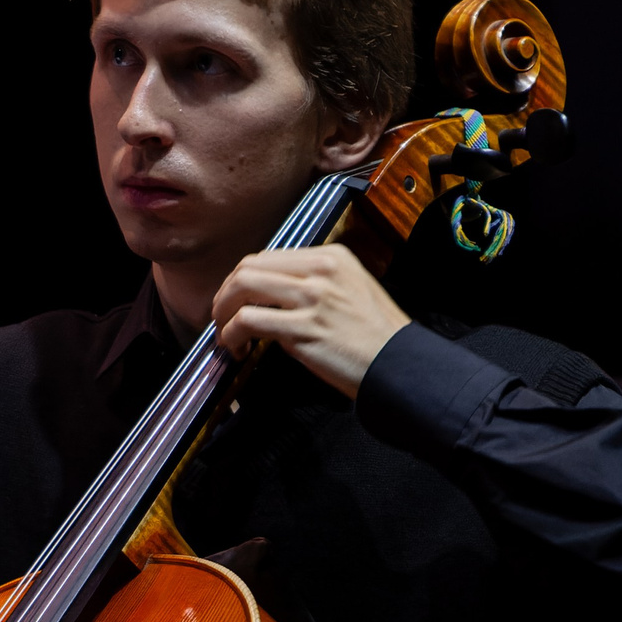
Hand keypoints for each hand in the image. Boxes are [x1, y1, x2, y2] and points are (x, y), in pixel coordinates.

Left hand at [212, 244, 411, 397]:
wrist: (399, 365)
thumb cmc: (375, 336)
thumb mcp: (351, 290)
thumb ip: (314, 284)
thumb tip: (270, 295)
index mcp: (332, 256)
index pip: (268, 257)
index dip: (241, 280)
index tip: (235, 302)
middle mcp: (321, 270)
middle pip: (249, 266)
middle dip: (225, 294)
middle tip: (221, 318)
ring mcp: (313, 298)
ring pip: (242, 287)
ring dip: (223, 313)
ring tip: (226, 335)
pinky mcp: (305, 328)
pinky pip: (249, 321)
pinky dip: (232, 334)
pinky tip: (238, 349)